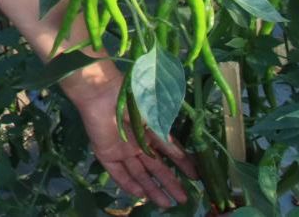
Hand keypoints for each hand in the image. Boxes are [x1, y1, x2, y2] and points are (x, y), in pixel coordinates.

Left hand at [73, 74, 198, 208]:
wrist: (102, 94)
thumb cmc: (130, 102)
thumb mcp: (155, 120)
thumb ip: (166, 140)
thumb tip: (182, 156)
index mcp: (150, 132)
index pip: (169, 153)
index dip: (182, 165)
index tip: (196, 177)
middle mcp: (137, 144)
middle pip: (155, 168)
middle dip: (170, 183)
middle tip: (183, 199)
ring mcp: (121, 150)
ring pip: (138, 174)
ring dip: (152, 189)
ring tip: (166, 204)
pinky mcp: (105, 153)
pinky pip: (118, 173)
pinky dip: (128, 184)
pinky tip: (141, 195)